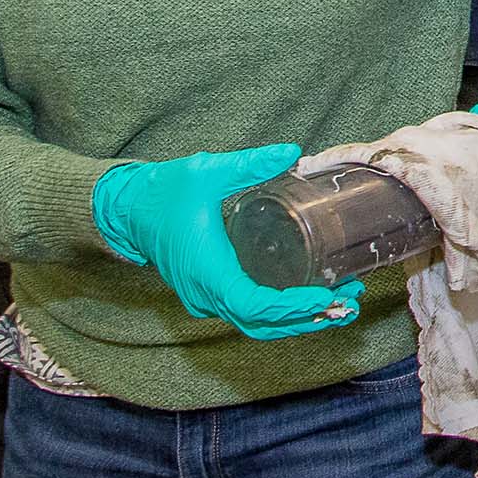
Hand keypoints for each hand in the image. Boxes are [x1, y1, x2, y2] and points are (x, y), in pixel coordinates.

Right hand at [93, 145, 363, 339]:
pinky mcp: (211, 293)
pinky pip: (248, 315)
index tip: (324, 297)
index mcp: (207, 271)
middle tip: (348, 304)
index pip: (254, 306)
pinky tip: (311, 300)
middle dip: (307, 320)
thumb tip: (292, 152)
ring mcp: (207, 298)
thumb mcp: (207, 172)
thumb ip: (250, 163)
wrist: (128, 209)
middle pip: (262, 325)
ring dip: (298, 322)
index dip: (291, 308)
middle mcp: (207, 294)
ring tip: (341, 306)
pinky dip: (280, 315)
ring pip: (257, 325)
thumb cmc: (164, 192)